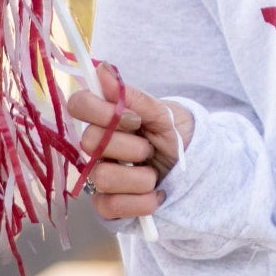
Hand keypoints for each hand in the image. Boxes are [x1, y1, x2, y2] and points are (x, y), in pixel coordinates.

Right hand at [68, 63, 194, 221]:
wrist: (197, 170)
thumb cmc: (177, 136)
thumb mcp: (165, 114)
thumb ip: (134, 97)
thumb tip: (102, 68)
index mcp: (108, 119)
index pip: (79, 104)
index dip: (102, 112)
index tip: (134, 119)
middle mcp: (98, 147)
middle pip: (89, 142)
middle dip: (131, 146)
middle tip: (149, 148)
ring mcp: (99, 176)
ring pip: (102, 177)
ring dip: (141, 177)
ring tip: (154, 174)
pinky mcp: (106, 205)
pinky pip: (110, 206)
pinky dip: (142, 202)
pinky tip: (156, 195)